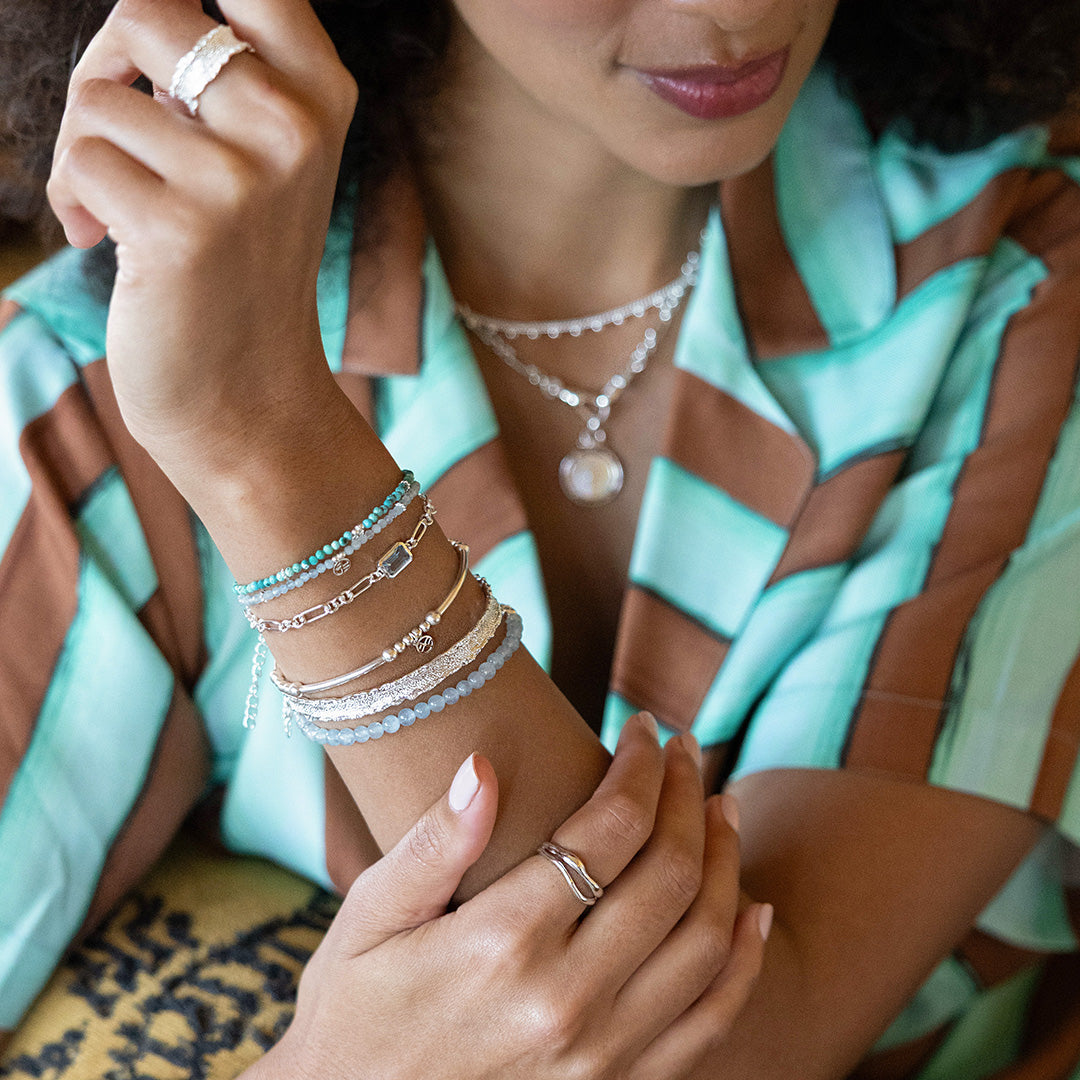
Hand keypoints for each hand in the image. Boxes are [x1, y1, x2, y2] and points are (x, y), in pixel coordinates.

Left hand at [46, 0, 356, 465]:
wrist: (248, 391)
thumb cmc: (239, 264)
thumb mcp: (263, 154)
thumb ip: (226, 69)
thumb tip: (135, 10)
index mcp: (323, 93)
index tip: (150, 38)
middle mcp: (293, 125)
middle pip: (144, 10)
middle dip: (104, 68)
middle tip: (113, 126)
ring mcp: (243, 179)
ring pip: (100, 99)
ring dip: (84, 152)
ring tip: (117, 208)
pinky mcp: (182, 229)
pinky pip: (81, 163)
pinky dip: (73, 202)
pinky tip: (103, 243)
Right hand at [249, 713, 769, 1079]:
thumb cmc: (353, 1015)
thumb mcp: (369, 921)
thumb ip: (432, 844)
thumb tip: (484, 765)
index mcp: (502, 943)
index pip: (609, 829)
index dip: (640, 766)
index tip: (644, 726)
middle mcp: (567, 1000)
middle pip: (669, 874)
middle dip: (686, 794)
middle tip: (685, 749)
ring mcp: (603, 1055)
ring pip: (704, 939)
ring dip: (726, 860)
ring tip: (720, 805)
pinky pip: (711, 1021)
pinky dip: (744, 959)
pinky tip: (752, 909)